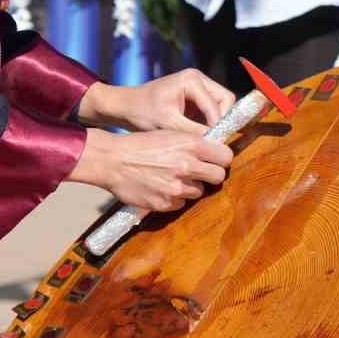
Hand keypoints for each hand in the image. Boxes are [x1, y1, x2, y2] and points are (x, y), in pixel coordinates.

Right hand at [66, 128, 233, 212]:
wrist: (113, 161)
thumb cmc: (140, 145)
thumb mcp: (169, 134)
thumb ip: (194, 143)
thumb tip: (215, 153)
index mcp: (190, 144)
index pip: (225, 156)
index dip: (221, 158)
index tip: (215, 159)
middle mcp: (187, 166)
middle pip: (218, 176)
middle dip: (211, 174)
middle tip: (199, 171)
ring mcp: (177, 187)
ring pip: (199, 191)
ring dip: (190, 186)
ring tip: (171, 177)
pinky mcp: (166, 203)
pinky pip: (181, 203)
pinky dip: (174, 197)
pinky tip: (160, 186)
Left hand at [77, 69, 235, 134]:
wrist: (124, 107)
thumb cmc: (141, 112)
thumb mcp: (168, 124)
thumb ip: (194, 132)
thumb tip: (217, 144)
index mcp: (191, 79)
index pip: (219, 103)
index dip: (219, 125)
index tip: (215, 145)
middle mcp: (198, 79)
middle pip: (226, 100)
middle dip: (221, 120)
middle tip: (213, 140)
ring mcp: (197, 87)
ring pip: (221, 106)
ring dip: (216, 122)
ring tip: (205, 140)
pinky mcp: (194, 98)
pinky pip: (211, 111)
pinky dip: (209, 123)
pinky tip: (199, 136)